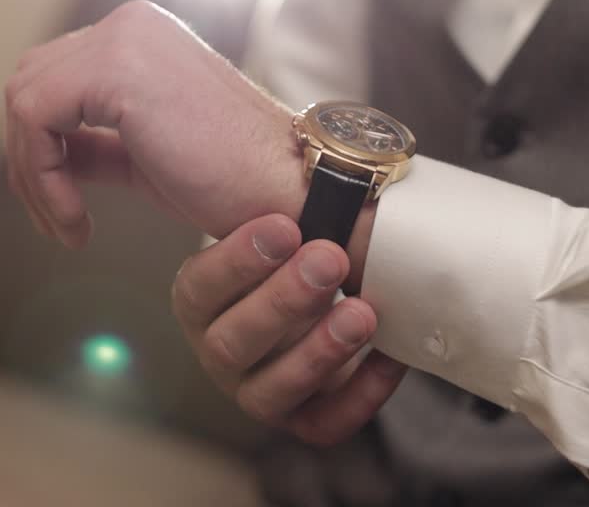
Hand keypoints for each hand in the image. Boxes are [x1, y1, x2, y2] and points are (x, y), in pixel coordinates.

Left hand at [4, 0, 304, 246]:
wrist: (292, 190)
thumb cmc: (236, 183)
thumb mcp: (147, 156)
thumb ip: (95, 143)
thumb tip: (47, 155)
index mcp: (141, 36)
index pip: (55, 80)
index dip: (42, 149)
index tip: (62, 209)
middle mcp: (130, 24)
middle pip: (30, 83)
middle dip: (29, 160)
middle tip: (55, 221)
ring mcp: (123, 39)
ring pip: (24, 101)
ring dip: (33, 177)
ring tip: (68, 228)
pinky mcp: (116, 69)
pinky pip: (35, 119)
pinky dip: (43, 177)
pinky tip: (77, 220)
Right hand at [171, 214, 406, 444]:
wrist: (319, 286)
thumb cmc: (291, 245)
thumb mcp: (271, 219)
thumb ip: (271, 201)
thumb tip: (287, 164)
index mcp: (198, 300)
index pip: (201, 288)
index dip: (239, 262)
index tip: (285, 226)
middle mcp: (219, 349)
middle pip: (232, 342)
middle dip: (284, 301)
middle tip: (329, 259)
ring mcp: (257, 388)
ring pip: (270, 393)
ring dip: (318, 353)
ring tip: (361, 313)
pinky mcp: (302, 415)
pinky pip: (323, 424)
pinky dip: (359, 396)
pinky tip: (389, 357)